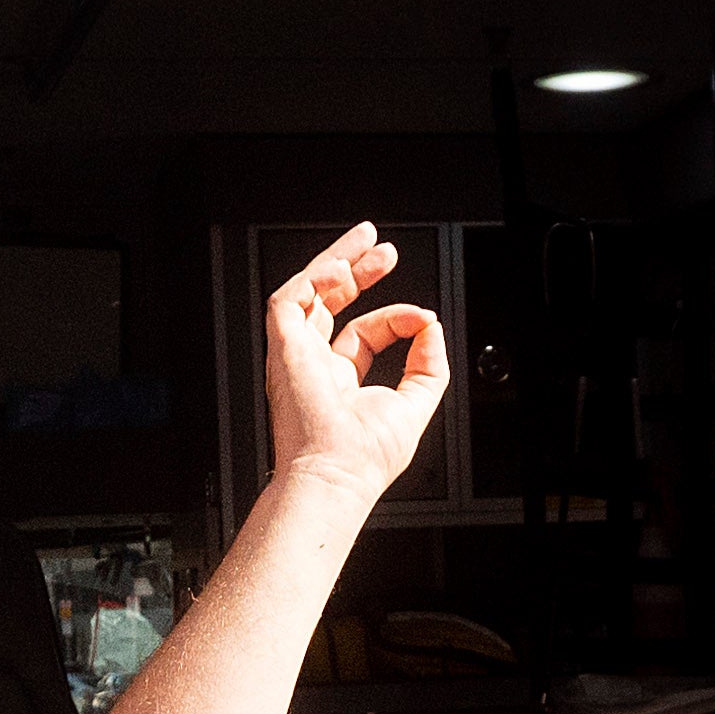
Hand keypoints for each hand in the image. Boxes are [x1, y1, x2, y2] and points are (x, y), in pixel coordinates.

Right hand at [260, 224, 448, 499]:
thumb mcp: (416, 404)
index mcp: (341, 381)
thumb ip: (429, 365)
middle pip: (330, 304)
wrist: (337, 472)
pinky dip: (313, 278)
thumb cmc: (367, 455)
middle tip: (381, 249)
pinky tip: (340, 269)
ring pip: (306, 293)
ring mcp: (296, 354)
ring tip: (364, 241)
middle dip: (357, 271)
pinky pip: (288, 299)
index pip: (364, 332)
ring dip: (335, 261)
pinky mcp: (282, 347)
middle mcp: (315, 365)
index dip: (394, 316)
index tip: (421, 317)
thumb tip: (432, 327)